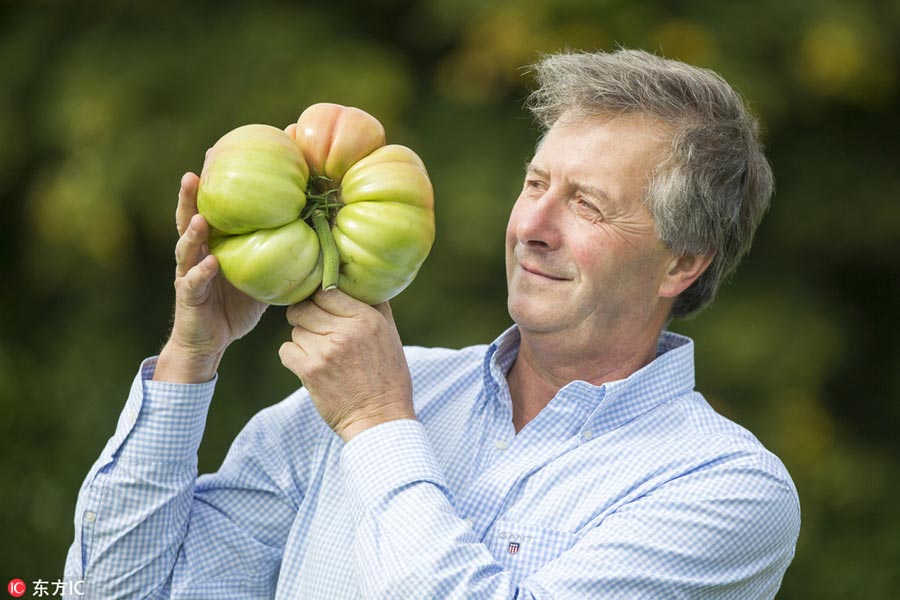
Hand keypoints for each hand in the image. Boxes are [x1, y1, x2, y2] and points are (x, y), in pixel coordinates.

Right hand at [154, 172, 267, 382]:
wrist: (211, 343)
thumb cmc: (236, 306)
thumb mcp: (259, 275)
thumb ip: (276, 253)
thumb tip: (315, 234)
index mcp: (212, 245)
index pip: (211, 210)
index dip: (211, 187)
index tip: (215, 156)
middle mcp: (196, 255)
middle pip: (189, 219)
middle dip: (189, 197)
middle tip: (193, 175)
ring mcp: (188, 275)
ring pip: (185, 248)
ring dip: (192, 232)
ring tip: (200, 217)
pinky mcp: (189, 298)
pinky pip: (193, 282)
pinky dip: (201, 272)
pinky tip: (209, 262)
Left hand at [280, 289, 414, 441]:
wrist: (379, 419)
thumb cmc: (388, 378)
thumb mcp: (391, 336)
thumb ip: (375, 306)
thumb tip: (360, 282)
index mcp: (367, 319)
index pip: (327, 291)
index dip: (320, 298)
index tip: (322, 307)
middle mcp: (345, 331)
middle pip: (305, 308)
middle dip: (307, 317)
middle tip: (317, 330)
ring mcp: (325, 351)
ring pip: (295, 329)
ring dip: (304, 339)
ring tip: (321, 353)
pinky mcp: (309, 371)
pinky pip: (286, 350)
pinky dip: (294, 356)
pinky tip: (310, 364)